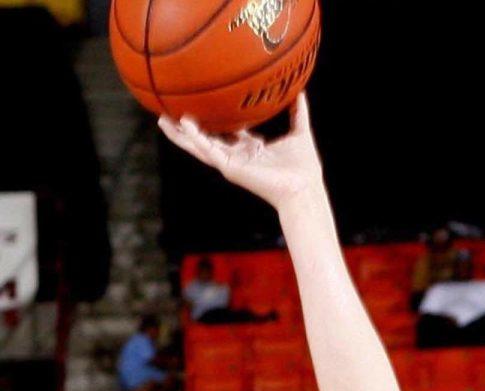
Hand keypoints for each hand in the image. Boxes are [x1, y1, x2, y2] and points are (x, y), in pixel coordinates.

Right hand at [158, 93, 322, 209]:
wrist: (304, 187)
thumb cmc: (304, 167)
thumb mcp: (300, 133)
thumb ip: (298, 112)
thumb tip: (299, 91)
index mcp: (251, 149)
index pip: (227, 133)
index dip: (215, 120)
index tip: (204, 104)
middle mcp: (238, 156)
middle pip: (206, 139)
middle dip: (188, 128)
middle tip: (170, 111)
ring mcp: (231, 163)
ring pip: (199, 146)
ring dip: (180, 134)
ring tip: (162, 119)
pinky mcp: (230, 168)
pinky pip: (208, 151)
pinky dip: (196, 138)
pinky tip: (184, 125)